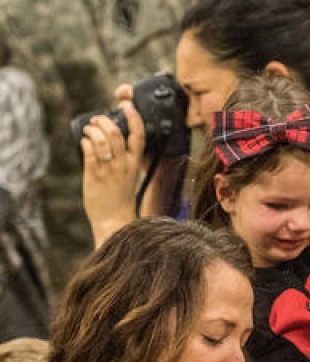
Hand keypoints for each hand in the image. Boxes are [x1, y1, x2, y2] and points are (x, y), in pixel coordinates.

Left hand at [81, 100, 144, 246]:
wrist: (114, 221)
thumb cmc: (120, 199)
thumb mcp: (128, 177)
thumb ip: (123, 159)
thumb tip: (110, 141)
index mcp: (133, 164)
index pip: (139, 136)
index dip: (133, 117)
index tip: (126, 105)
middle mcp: (122, 165)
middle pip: (115, 132)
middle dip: (103, 120)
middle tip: (97, 120)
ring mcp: (108, 170)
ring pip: (101, 139)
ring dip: (92, 129)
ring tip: (88, 129)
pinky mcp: (94, 175)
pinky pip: (89, 150)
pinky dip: (85, 141)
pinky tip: (83, 141)